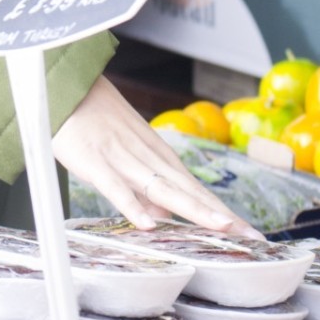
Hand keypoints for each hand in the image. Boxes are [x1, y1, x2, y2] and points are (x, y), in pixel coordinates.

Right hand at [51, 76, 259, 235]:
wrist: (68, 84)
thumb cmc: (95, 120)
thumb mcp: (126, 154)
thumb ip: (142, 186)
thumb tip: (159, 217)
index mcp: (156, 154)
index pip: (195, 188)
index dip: (221, 211)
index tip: (249, 231)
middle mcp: (147, 156)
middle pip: (188, 189)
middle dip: (220, 213)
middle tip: (252, 235)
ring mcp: (123, 158)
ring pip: (163, 187)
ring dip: (193, 208)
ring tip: (222, 227)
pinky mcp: (95, 162)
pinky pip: (116, 187)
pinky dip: (132, 204)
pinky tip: (148, 223)